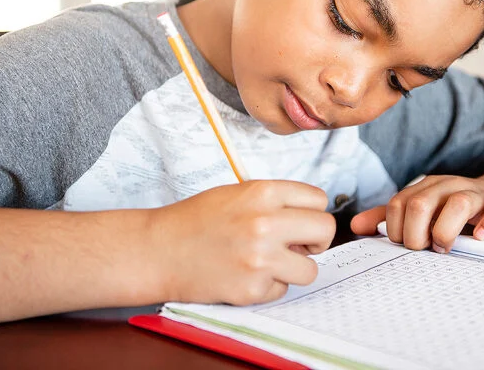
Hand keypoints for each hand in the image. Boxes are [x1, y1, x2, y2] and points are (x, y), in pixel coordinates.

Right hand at [148, 180, 335, 305]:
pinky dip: (267, 286)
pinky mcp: (251, 288)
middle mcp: (265, 222)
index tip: (299, 221)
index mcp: (263, 192)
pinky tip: (244, 274)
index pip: (319, 199)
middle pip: (325, 230)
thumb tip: (310, 220)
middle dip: (315, 240)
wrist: (159, 250)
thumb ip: (276, 202)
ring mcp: (260, 258)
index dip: (311, 212)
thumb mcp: (238, 193)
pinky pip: (282, 290)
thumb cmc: (196, 220)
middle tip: (295, 245)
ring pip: (310, 269)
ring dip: (294, 269)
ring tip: (266, 262)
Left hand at [351, 175, 483, 251]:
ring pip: (457, 203)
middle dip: (416, 233)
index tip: (407, 245)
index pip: (398, 204)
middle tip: (426, 249)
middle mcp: (449, 186)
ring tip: (446, 247)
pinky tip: (481, 237)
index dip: (396, 230)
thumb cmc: (461, 211)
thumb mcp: (425, 210)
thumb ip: (390, 218)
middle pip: (420, 203)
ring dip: (446, 231)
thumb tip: (356, 226)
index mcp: (427, 188)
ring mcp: (478, 194)